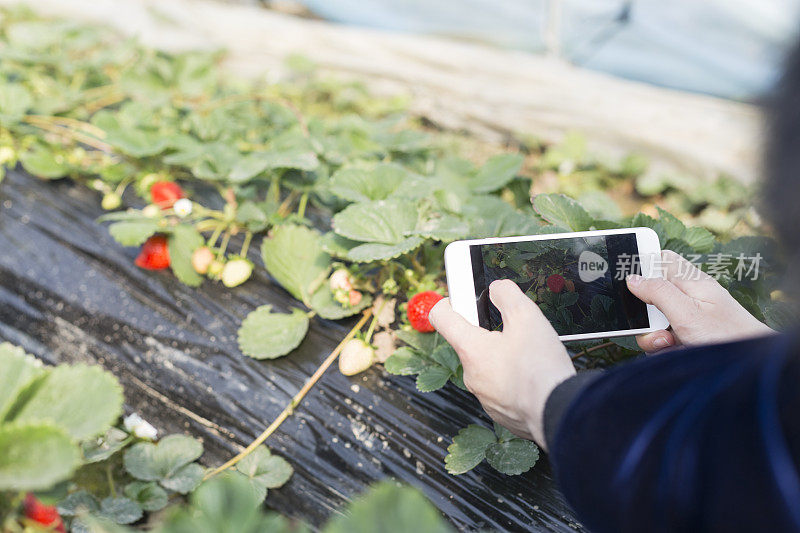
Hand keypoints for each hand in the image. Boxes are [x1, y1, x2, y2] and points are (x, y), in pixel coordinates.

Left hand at [429, 279, 574, 449]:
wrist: (561, 413)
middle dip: (488, 331)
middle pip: (469, 343)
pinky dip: (514, 379)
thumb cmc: (541, 368)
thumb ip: (507, 294)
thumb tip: (497, 289)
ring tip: (528, 354)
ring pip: (488, 367)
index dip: (450, 301)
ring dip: (503, 357)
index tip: (461, 298)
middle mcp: (471, 375)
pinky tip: (533, 375)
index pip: (441, 317)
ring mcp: (485, 396)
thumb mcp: (527, 316)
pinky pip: (501, 388)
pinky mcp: (500, 411)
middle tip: (513, 328)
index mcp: (471, 349)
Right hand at [628, 250, 773, 351]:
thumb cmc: (728, 337)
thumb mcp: (687, 312)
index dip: (643, 264)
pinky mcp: (686, 338)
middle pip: (650, 295)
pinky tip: (675, 353)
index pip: (662, 259)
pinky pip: (661, 340)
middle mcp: (688, 298)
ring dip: (653, 336)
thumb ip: (659, 292)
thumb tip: (632, 278)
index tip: (627, 276)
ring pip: (653, 322)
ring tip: (670, 344)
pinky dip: (663, 349)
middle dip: (644, 313)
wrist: (749, 368)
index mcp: (691, 282)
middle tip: (657, 325)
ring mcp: (687, 319)